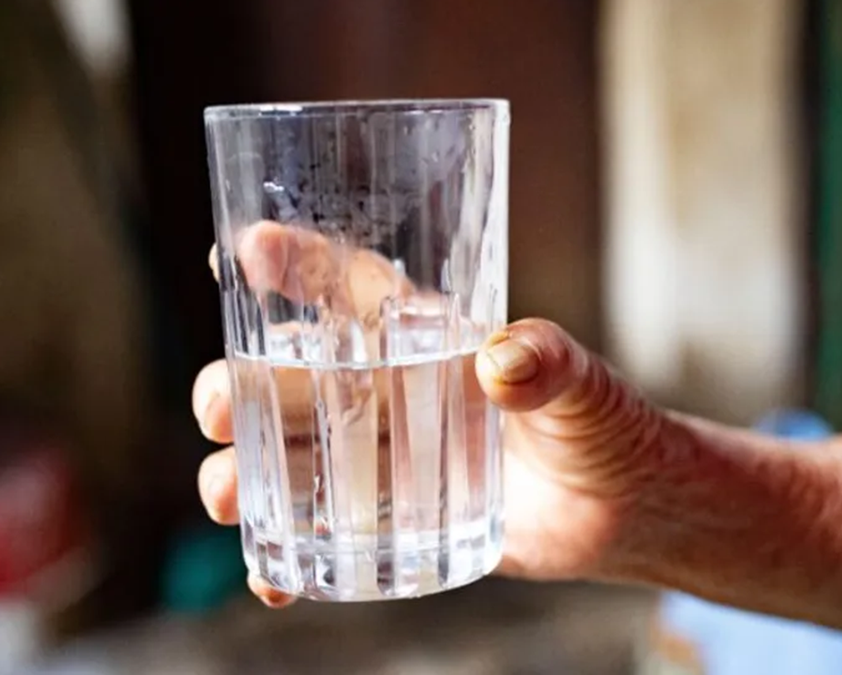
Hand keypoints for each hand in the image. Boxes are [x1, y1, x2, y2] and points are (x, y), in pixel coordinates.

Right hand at [194, 221, 666, 606]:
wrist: (625, 510)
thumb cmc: (608, 427)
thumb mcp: (587, 386)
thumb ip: (550, 365)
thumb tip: (501, 361)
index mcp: (433, 340)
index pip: (355, 291)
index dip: (300, 266)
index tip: (243, 248)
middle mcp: (397, 393)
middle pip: (297, 378)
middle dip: (241, 384)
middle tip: (216, 402)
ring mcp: (390, 460)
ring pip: (293, 456)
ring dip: (245, 472)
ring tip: (226, 497)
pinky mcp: (400, 521)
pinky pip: (328, 537)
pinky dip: (291, 559)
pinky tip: (272, 579)